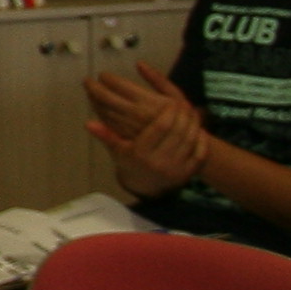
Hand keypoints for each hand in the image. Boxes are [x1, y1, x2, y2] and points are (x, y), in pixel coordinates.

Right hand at [85, 65, 207, 197]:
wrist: (145, 186)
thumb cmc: (130, 162)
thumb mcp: (117, 149)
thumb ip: (106, 135)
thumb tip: (88, 123)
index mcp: (141, 153)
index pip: (160, 128)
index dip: (169, 114)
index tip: (173, 103)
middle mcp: (159, 161)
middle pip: (177, 132)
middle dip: (183, 116)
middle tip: (185, 104)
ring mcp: (175, 169)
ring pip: (189, 141)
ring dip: (194, 125)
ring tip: (193, 112)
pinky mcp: (187, 174)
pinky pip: (199, 154)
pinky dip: (202, 141)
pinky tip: (200, 129)